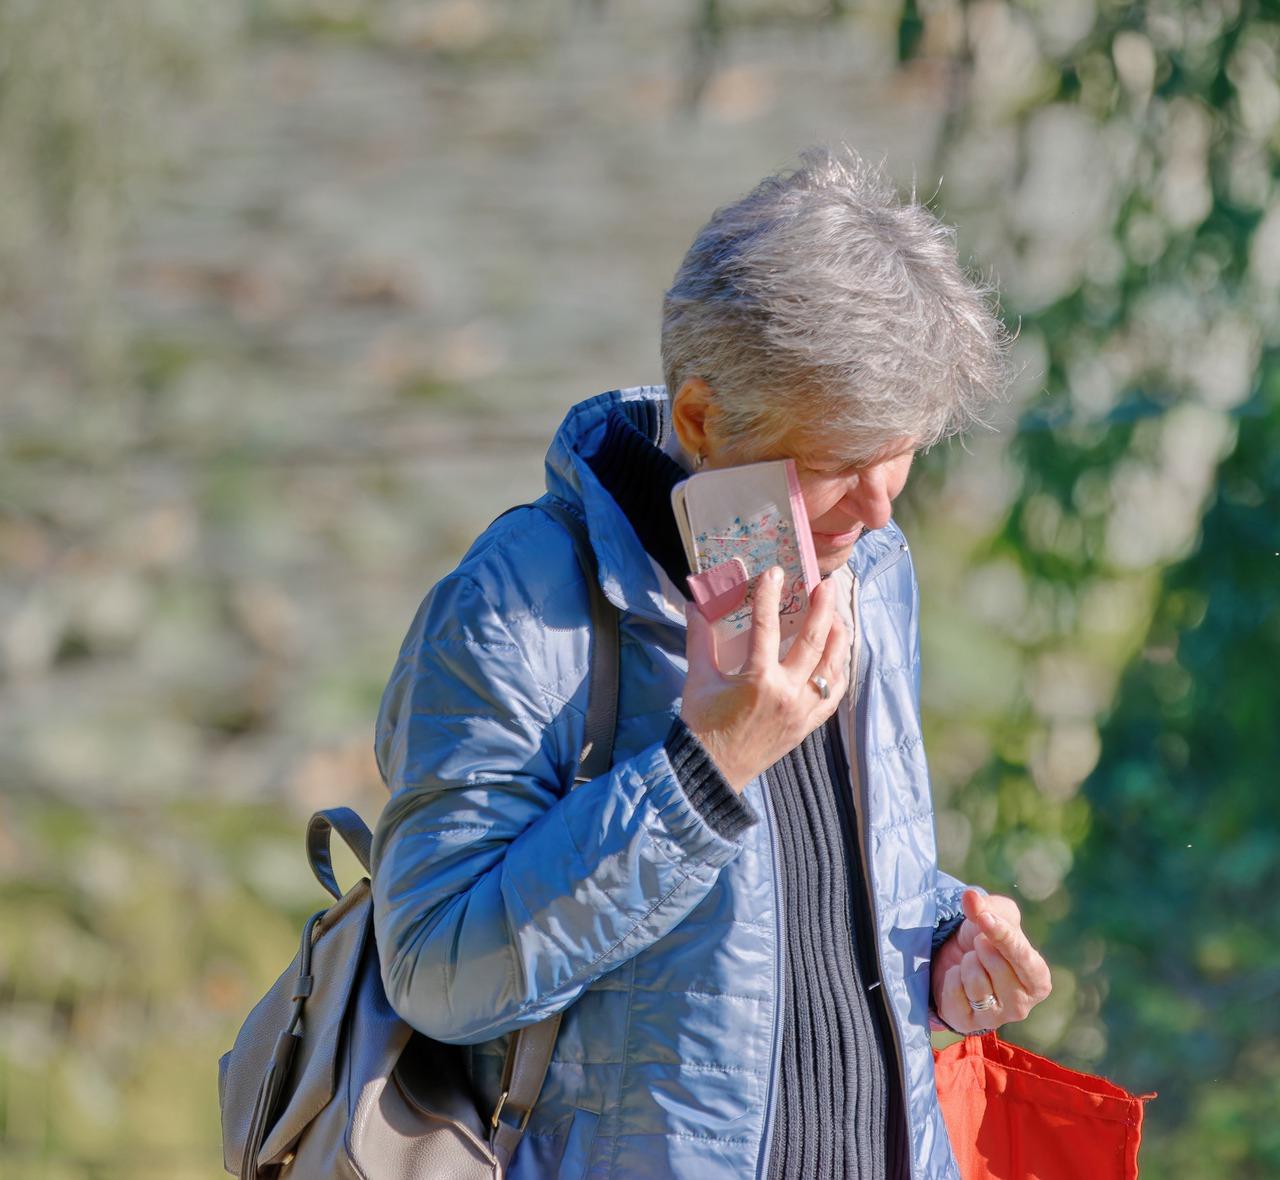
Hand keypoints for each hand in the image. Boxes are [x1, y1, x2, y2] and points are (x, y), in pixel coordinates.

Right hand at [680, 567, 847, 792]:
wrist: (713, 771)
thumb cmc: (703, 725)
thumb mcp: (699, 679)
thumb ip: (699, 639)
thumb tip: (695, 604)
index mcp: (758, 680)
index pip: (767, 627)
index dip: (769, 595)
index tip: (774, 572)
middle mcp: (787, 693)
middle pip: (814, 642)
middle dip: (823, 609)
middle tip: (826, 585)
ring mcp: (802, 711)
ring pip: (832, 667)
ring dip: (838, 638)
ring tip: (836, 616)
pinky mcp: (808, 725)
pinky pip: (833, 695)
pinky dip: (839, 672)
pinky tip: (838, 656)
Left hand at [932, 889, 1051, 1033]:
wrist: (956, 963)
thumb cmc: (985, 940)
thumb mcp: (993, 916)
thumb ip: (987, 906)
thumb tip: (970, 896)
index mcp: (1038, 980)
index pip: (1023, 957)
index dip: (1002, 935)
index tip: (984, 918)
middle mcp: (1023, 1005)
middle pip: (996, 965)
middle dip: (981, 948)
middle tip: (980, 949)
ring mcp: (995, 1018)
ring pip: (975, 979)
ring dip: (966, 963)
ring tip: (970, 965)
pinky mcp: (968, 1023)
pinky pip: (954, 991)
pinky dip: (951, 977)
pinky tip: (958, 979)